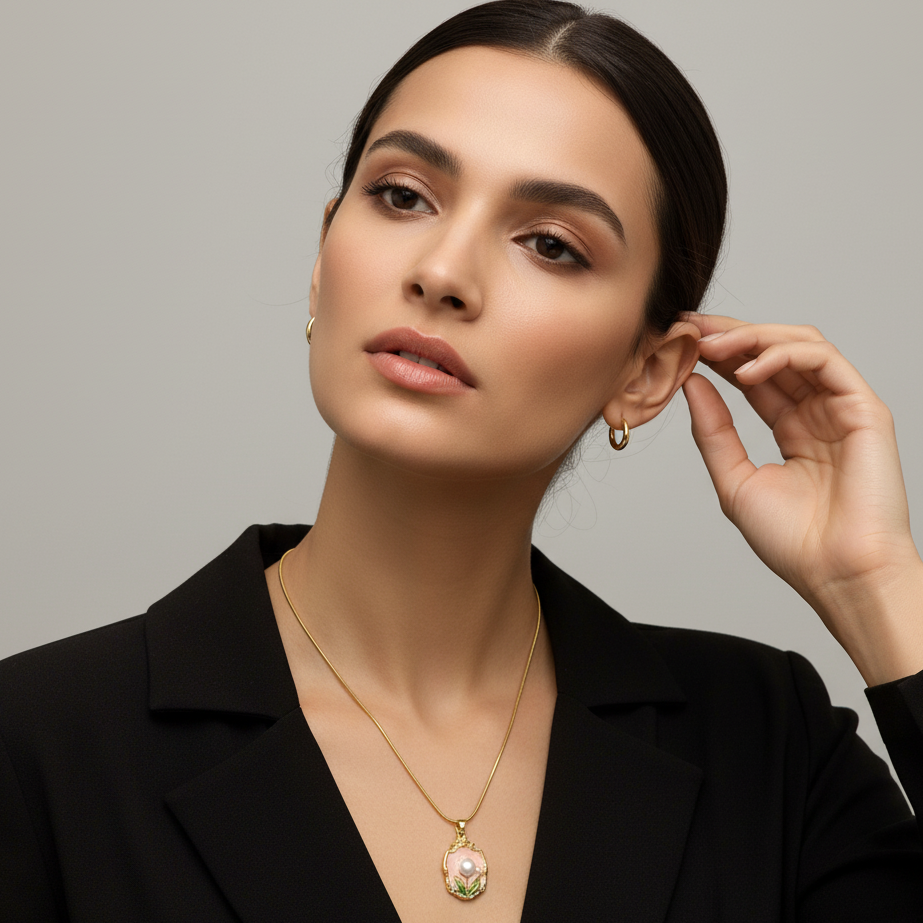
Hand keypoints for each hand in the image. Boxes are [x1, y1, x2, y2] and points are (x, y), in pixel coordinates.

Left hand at [681, 313, 922, 684]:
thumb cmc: (793, 541)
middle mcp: (817, 412)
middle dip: (730, 335)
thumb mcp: (735, 479)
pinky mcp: (863, 409)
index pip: (753, 375)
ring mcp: (841, 408)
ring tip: (712, 346)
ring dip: (752, 338)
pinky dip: (783, 355)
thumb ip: (714, 430)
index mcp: (791, 428)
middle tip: (691, 328)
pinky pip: (824, 361)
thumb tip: (692, 384)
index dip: (718, 354)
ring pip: (800, 346)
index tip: (681, 340)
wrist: (835, 573)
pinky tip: (746, 370)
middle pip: (773, 353)